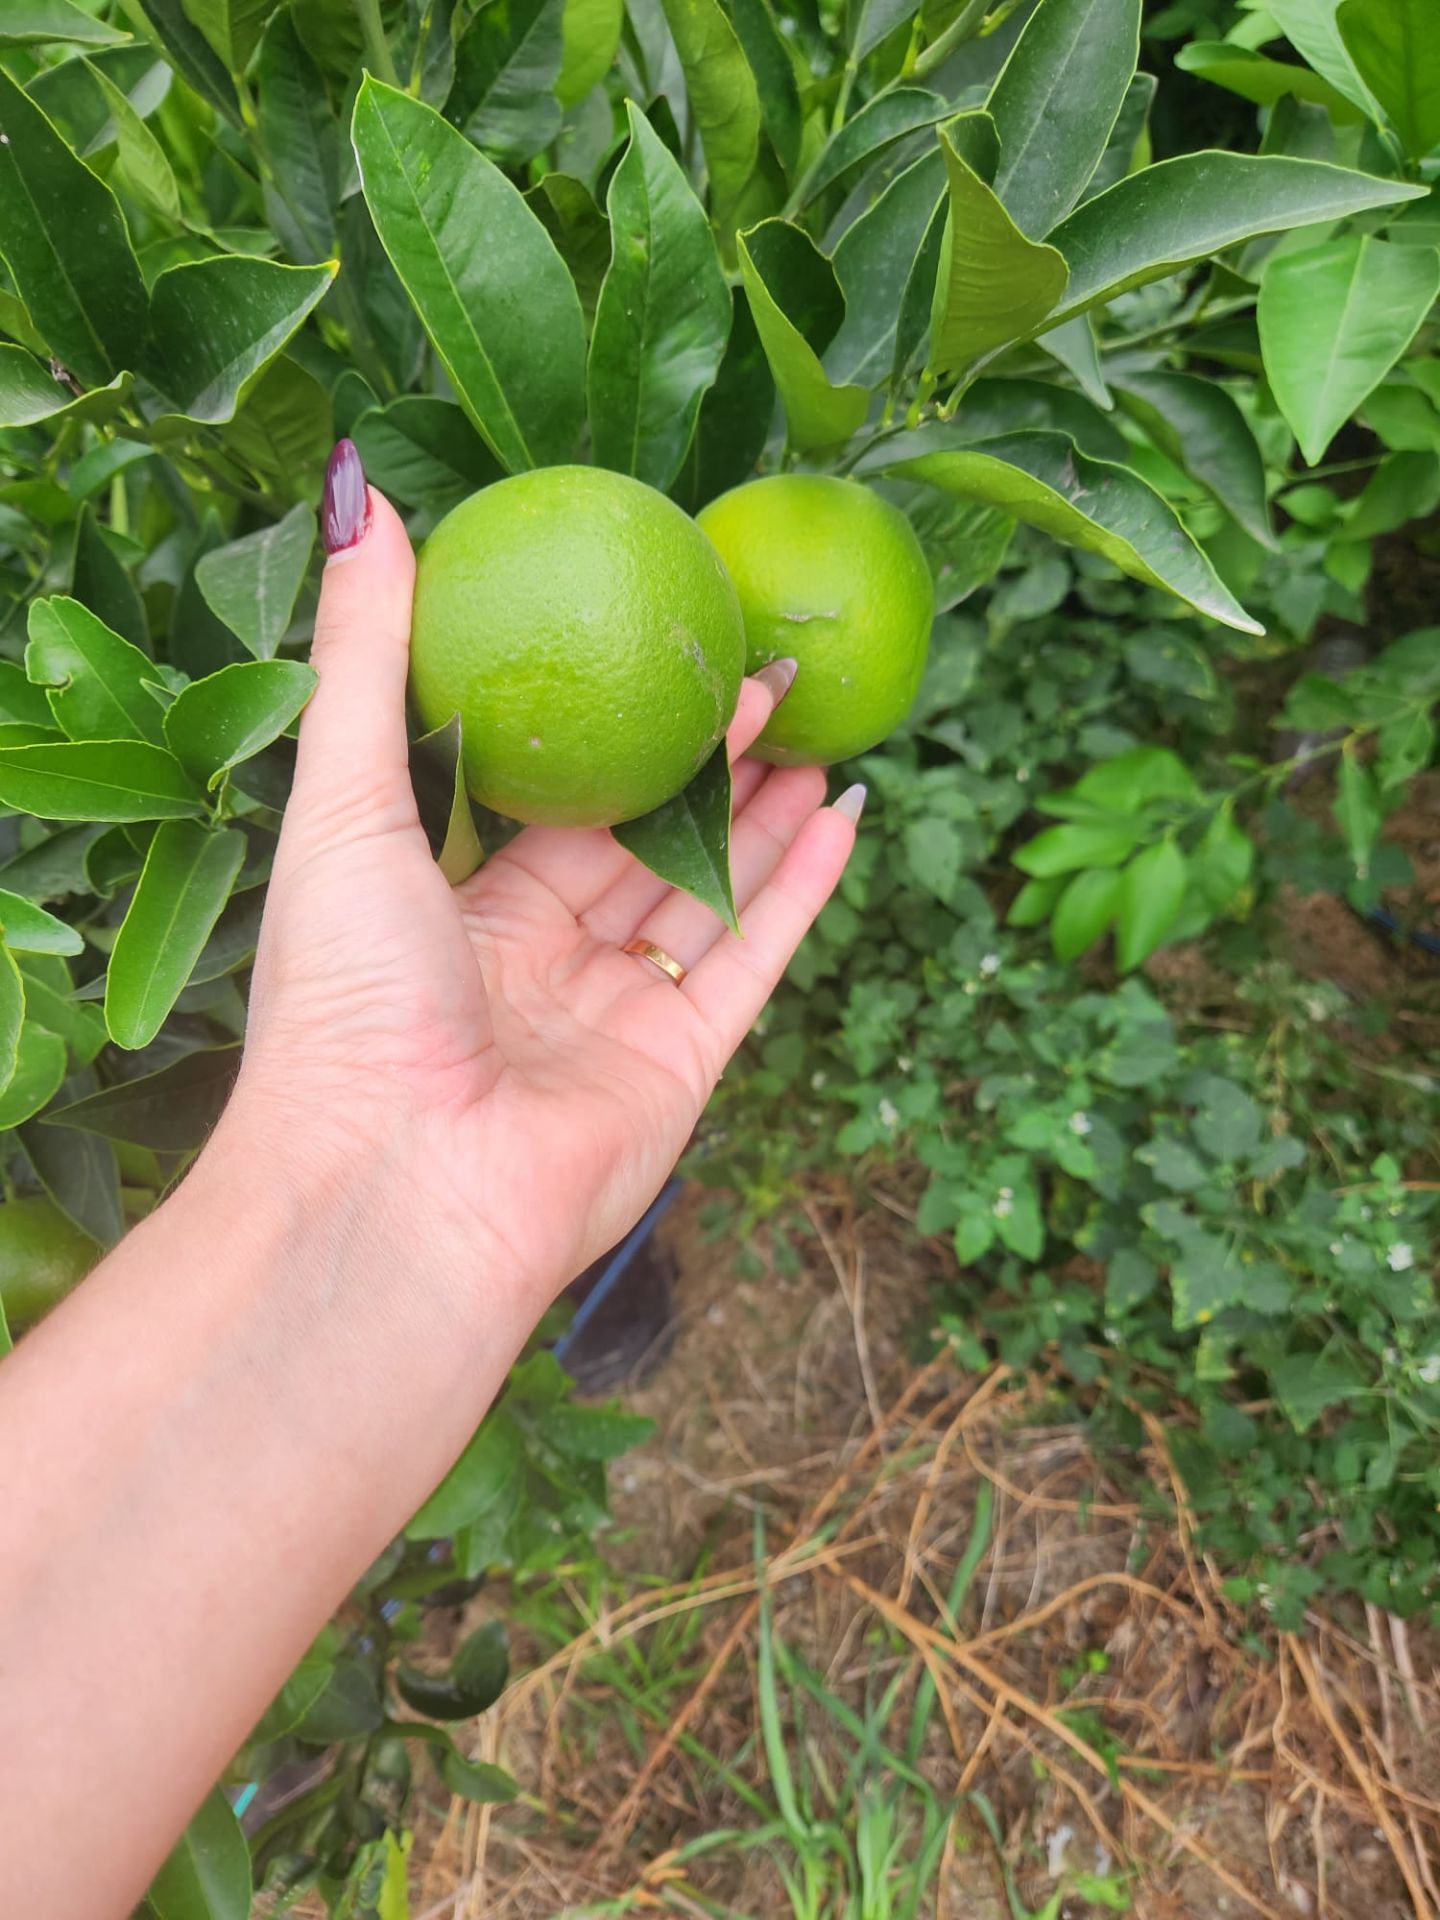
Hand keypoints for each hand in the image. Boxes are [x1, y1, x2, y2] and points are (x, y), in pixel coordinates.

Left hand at [235, 447, 861, 1305]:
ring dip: (764, 815)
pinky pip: (754, 961)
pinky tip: (846, 812)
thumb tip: (361, 489)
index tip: (657, 642)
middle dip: (705, 760)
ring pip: (707, 894)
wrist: (396, 1189)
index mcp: (454, 907)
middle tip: (769, 673)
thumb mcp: (343, 798)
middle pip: (641, 841)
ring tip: (819, 731)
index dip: (607, 723)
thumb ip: (363, 653)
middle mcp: (538, 962)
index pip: (548, 797)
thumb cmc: (347, 996)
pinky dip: (802, 889)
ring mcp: (613, 1019)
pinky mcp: (681, 1068)